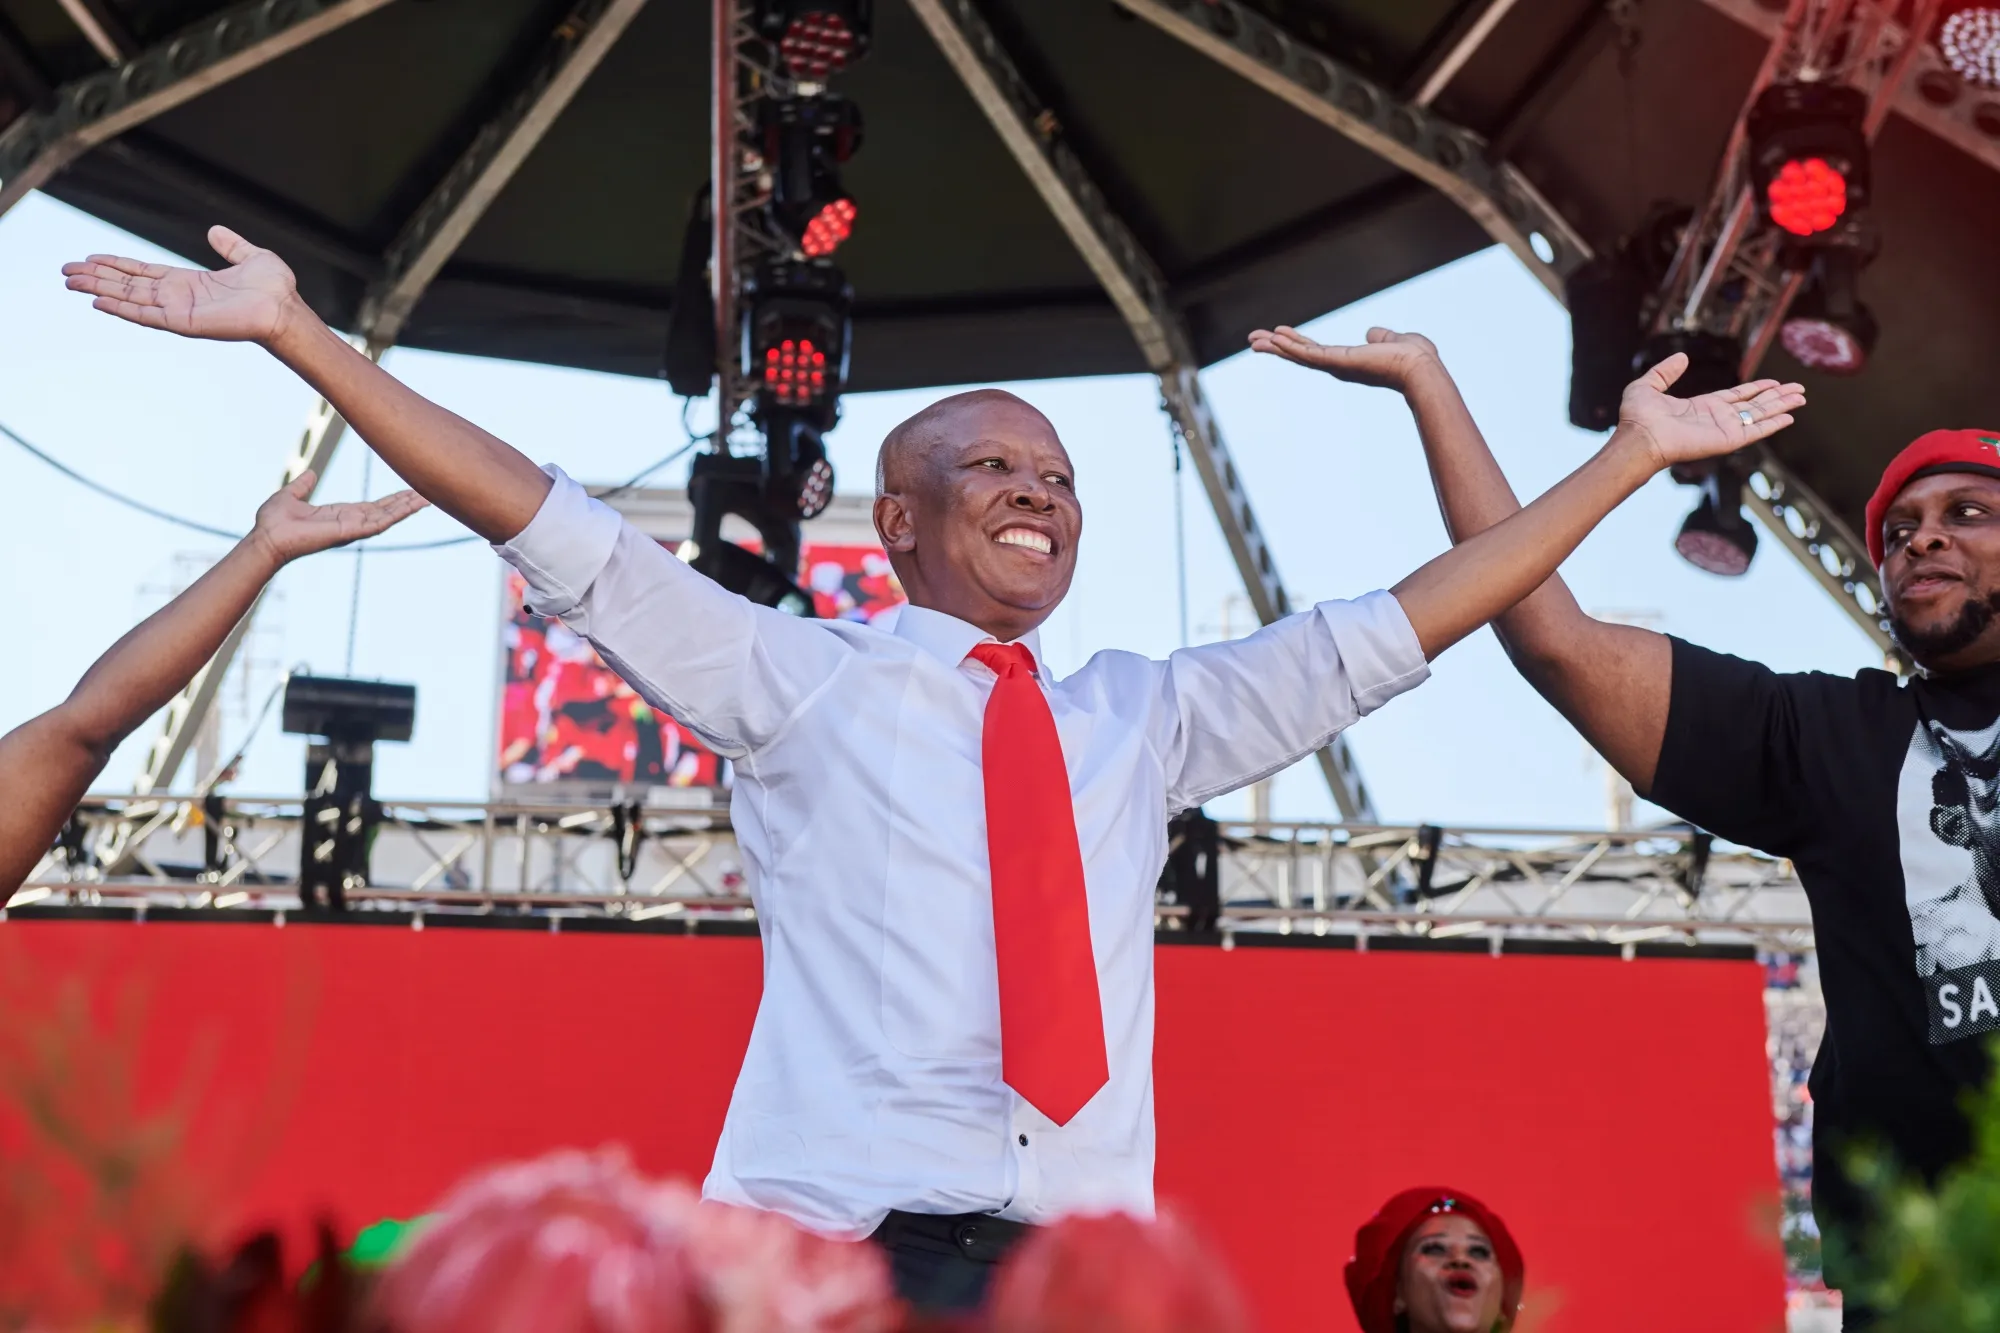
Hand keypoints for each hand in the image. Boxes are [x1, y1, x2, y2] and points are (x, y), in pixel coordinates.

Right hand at [62, 225, 301, 343]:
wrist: (285, 308)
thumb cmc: (274, 288)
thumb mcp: (250, 256)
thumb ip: (230, 245)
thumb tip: (215, 230)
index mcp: (189, 282)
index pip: (143, 272)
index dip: (116, 265)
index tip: (89, 259)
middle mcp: (178, 297)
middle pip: (128, 285)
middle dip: (97, 278)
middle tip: (65, 272)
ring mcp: (179, 311)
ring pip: (130, 298)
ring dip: (100, 290)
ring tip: (71, 283)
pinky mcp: (184, 323)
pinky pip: (147, 316)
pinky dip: (123, 309)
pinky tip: (98, 302)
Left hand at [249, 471, 428, 565]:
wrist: (267, 537)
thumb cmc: (273, 522)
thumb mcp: (290, 495)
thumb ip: (302, 485)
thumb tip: (310, 474)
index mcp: (339, 514)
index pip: (372, 506)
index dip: (391, 499)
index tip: (408, 491)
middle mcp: (350, 522)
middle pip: (385, 511)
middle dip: (406, 502)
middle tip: (428, 491)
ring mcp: (352, 528)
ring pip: (387, 516)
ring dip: (408, 507)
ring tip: (428, 497)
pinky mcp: (350, 532)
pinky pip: (379, 522)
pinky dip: (397, 514)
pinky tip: (412, 506)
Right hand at [1247, 325, 1442, 390]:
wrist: (1422, 369)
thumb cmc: (1416, 358)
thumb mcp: (1396, 339)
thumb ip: (1382, 336)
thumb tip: (1372, 333)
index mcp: (1350, 361)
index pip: (1317, 351)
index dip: (1297, 343)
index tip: (1279, 336)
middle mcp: (1339, 367)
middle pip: (1301, 355)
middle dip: (1277, 348)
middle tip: (1253, 341)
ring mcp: (1337, 366)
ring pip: (1299, 355)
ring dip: (1276, 346)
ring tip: (1253, 340)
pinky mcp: (1338, 362)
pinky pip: (1309, 353)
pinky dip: (1291, 346)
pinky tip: (1275, 338)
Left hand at [1616, 353, 1805, 469]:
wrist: (1638, 437)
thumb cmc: (1637, 418)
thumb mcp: (1648, 385)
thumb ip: (1665, 372)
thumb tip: (1681, 358)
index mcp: (1702, 407)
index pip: (1737, 396)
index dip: (1757, 389)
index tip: (1775, 383)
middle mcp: (1716, 419)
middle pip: (1755, 405)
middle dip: (1777, 396)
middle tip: (1799, 389)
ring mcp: (1723, 430)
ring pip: (1760, 415)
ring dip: (1782, 406)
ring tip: (1801, 397)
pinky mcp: (1727, 440)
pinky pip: (1755, 431)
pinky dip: (1773, 424)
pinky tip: (1790, 417)